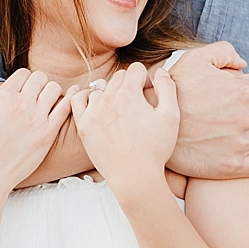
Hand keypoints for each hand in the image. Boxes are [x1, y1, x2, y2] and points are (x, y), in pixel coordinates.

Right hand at [0, 64, 69, 192]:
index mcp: (3, 96)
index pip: (23, 73)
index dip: (23, 80)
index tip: (22, 90)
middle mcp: (21, 104)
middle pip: (40, 78)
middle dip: (38, 84)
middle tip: (35, 95)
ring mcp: (36, 118)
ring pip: (54, 89)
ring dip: (51, 92)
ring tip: (47, 101)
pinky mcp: (48, 132)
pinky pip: (66, 107)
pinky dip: (73, 97)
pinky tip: (76, 94)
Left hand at [71, 61, 177, 192]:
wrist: (134, 177)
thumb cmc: (155, 149)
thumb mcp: (171, 116)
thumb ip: (167, 88)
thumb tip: (160, 71)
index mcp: (129, 94)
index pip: (135, 69)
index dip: (145, 79)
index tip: (149, 93)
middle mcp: (108, 99)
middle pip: (118, 77)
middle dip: (129, 85)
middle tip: (137, 104)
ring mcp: (93, 112)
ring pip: (100, 89)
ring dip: (110, 94)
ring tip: (119, 110)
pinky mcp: (83, 125)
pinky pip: (77, 100)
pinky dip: (85, 97)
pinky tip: (94, 103)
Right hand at [164, 42, 248, 178]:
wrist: (151, 130)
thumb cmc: (174, 93)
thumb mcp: (193, 60)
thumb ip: (223, 52)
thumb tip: (244, 64)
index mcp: (240, 89)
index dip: (247, 88)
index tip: (235, 95)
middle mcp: (245, 116)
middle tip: (240, 113)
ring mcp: (242, 143)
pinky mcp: (236, 166)